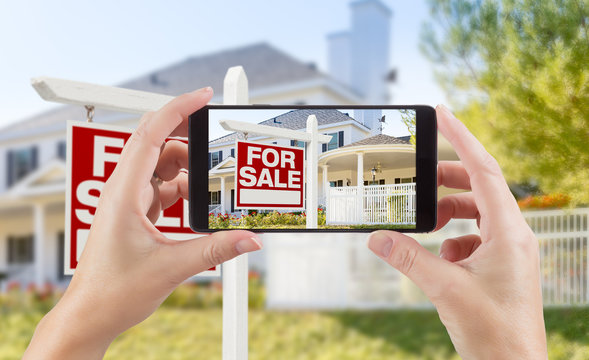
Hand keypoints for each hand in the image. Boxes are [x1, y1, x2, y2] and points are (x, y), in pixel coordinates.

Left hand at [24, 88, 262, 358]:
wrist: (92, 314)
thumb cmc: (113, 291)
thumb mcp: (171, 267)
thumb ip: (215, 249)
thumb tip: (249, 238)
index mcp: (124, 193)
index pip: (151, 134)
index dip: (178, 109)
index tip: (201, 97)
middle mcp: (123, 191)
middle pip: (157, 143)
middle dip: (187, 136)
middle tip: (216, 138)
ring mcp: (128, 201)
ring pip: (160, 166)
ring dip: (186, 168)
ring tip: (209, 181)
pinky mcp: (134, 213)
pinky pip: (161, 187)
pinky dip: (181, 188)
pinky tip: (196, 202)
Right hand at [367, 105, 546, 358]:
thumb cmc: (494, 333)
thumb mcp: (444, 289)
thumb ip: (408, 258)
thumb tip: (377, 237)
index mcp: (509, 232)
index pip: (484, 170)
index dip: (461, 138)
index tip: (442, 114)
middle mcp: (513, 235)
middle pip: (479, 188)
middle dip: (447, 180)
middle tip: (419, 178)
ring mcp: (509, 251)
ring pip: (476, 213)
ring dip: (448, 212)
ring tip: (425, 222)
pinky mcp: (501, 265)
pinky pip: (475, 236)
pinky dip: (453, 237)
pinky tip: (440, 257)